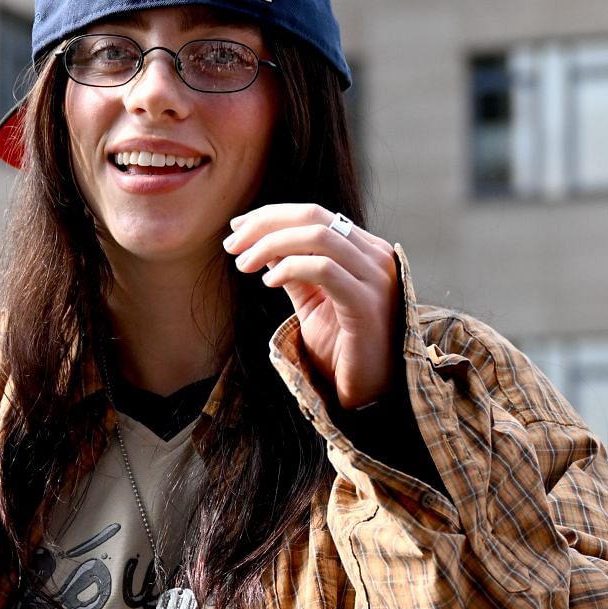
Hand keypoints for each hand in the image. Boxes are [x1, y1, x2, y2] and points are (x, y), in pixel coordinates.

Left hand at [224, 203, 404, 410]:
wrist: (369, 393)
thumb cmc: (343, 350)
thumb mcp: (313, 303)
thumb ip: (294, 271)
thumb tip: (263, 244)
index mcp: (365, 250)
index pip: (315, 214)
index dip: (272, 216)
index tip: (237, 229)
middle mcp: (376, 257)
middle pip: (315, 216)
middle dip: (266, 224)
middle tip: (231, 245)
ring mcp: (376, 278)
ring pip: (319, 236)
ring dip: (271, 244)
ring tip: (243, 264)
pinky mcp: (367, 304)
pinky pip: (325, 270)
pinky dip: (291, 268)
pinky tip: (268, 281)